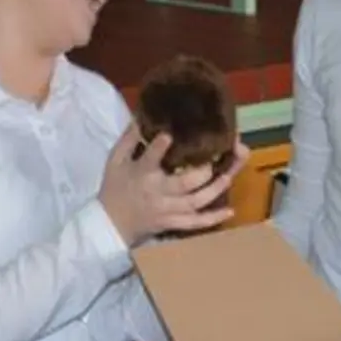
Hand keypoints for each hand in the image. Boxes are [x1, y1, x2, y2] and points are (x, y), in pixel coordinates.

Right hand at [99, 125, 248, 244]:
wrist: (110, 223)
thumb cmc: (114, 188)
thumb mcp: (115, 160)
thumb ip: (129, 139)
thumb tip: (141, 117)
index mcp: (142, 174)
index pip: (150, 159)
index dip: (159, 147)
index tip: (169, 135)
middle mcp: (157, 193)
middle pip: (183, 184)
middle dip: (202, 172)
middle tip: (218, 157)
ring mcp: (167, 210)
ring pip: (195, 203)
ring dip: (214, 190)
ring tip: (228, 177)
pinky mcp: (172, 223)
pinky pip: (195, 223)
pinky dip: (213, 219)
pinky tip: (230, 211)